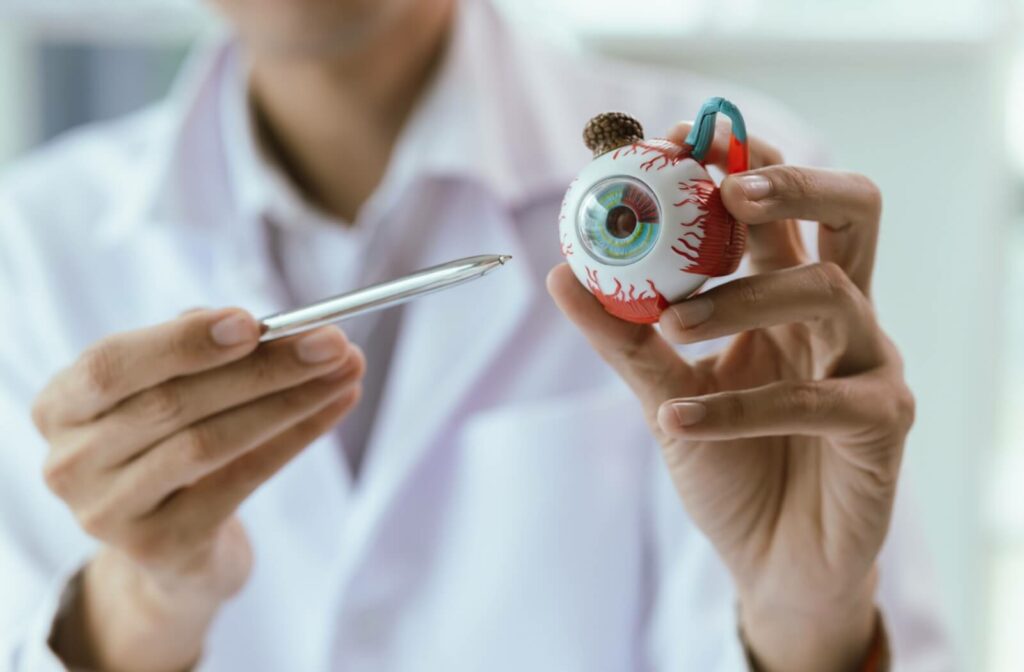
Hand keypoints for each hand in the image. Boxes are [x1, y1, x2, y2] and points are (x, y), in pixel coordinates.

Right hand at [32, 309, 363, 671]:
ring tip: (345, 372)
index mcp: (60, 407)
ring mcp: (109, 512)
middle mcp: (70, 462)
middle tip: (331, 341)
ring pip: (209, 443)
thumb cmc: (168, 445)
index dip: (184, 342)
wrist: (169, 550)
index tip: (254, 321)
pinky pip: (241, 481)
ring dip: (290, 401)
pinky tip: (335, 407)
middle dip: (264, 366)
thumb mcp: (165, 392)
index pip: (113, 365)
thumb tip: (265, 327)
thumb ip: (198, 352)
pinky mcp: (161, 546)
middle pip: (174, 403)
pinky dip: (295, 439)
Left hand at [548, 127, 912, 671]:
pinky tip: (676, 423)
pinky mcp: (883, 423)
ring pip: (826, 293)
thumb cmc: (730, 467)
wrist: (772, 564)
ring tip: (671, 324)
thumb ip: (624, 336)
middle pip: (851, 211)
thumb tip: (562, 272)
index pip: (780, 206)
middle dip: (792, 183)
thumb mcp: (663, 393)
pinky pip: (813, 400)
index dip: (741, 161)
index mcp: (790, 294)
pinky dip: (737, 407)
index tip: (679, 140)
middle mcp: (839, 316)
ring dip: (741, 299)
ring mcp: (869, 364)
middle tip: (726, 189)